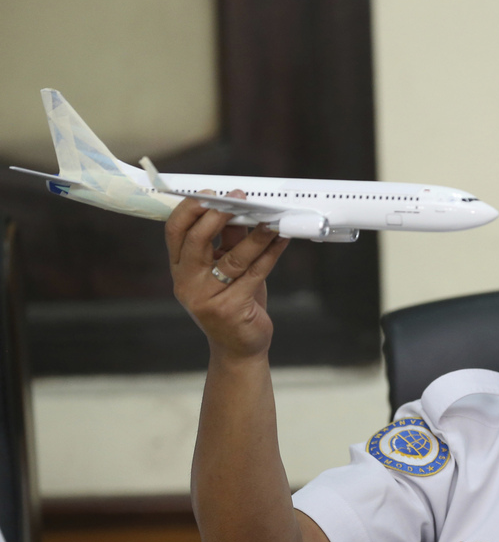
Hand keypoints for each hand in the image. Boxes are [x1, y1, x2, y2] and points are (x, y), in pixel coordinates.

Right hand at [165, 190, 288, 359]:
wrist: (239, 348)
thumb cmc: (233, 303)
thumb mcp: (224, 271)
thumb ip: (228, 242)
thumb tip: (241, 210)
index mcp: (180, 269)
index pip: (175, 232)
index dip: (190, 209)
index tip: (210, 193)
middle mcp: (187, 283)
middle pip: (196, 240)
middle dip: (218, 215)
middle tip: (239, 198)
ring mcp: (206, 298)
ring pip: (233, 257)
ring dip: (255, 235)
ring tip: (271, 219)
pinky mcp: (231, 309)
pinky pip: (254, 273)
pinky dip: (270, 253)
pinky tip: (282, 239)